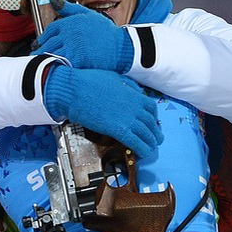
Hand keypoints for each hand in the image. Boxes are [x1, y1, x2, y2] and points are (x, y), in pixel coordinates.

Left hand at [33, 1, 133, 72]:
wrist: (121, 47)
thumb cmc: (106, 32)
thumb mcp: (88, 15)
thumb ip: (70, 8)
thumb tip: (53, 2)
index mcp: (71, 21)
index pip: (50, 29)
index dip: (43, 38)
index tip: (39, 44)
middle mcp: (70, 32)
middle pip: (49, 43)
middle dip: (41, 50)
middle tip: (36, 55)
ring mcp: (73, 46)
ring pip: (52, 53)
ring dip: (45, 59)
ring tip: (42, 63)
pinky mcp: (77, 58)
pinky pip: (61, 63)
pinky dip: (55, 66)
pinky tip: (53, 69)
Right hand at [44, 65, 162, 158]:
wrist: (76, 90)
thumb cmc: (90, 81)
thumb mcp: (115, 77)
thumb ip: (128, 86)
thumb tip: (135, 91)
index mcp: (134, 94)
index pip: (152, 109)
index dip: (154, 118)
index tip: (152, 123)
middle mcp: (135, 107)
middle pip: (151, 124)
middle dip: (155, 134)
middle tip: (155, 140)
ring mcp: (128, 119)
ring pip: (146, 135)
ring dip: (150, 144)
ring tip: (150, 149)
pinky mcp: (118, 130)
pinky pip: (135, 142)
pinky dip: (141, 149)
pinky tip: (142, 154)